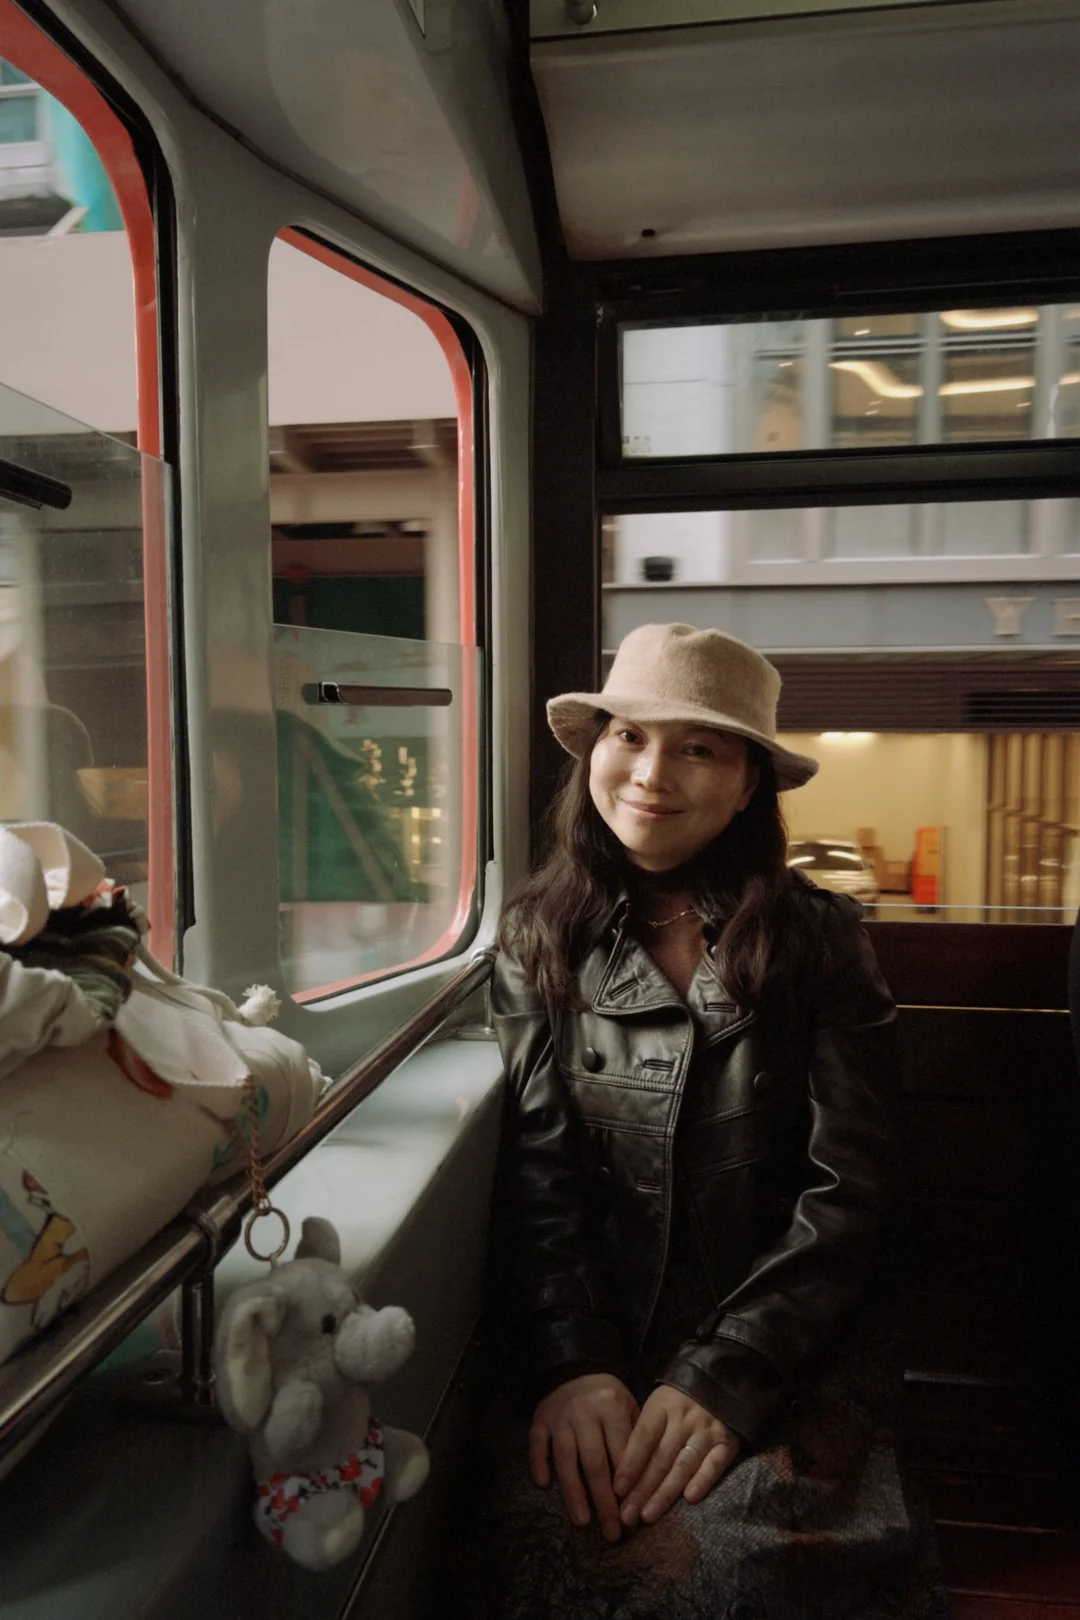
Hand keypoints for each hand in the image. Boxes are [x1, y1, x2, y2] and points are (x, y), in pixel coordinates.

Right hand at [530, 1373, 639, 1541]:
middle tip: (612, 1532)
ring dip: (574, 1493)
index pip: (621, 1452)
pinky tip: (544, 1485)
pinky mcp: (540, 1420)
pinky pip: (537, 1445)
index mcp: (611, 1407)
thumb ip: (636, 1440)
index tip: (632, 1515)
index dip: (627, 1485)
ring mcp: (560, 1417)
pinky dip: (539, 1464)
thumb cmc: (609, 1398)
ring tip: (582, 1521)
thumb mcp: (629, 1408)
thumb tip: (642, 1487)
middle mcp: (585, 1412)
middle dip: (604, 1501)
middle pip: (595, 1463)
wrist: (576, 1369)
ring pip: (566, 1459)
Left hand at [613, 1386, 739, 1526]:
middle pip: (660, 1458)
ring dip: (665, 1493)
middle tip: (627, 1515)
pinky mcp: (727, 1443)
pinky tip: (689, 1499)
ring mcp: (707, 1430)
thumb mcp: (657, 1407)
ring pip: (683, 1466)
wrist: (719, 1385)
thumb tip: (621, 1475)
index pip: (643, 1438)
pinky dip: (702, 1481)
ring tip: (648, 1515)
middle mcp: (684, 1419)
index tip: (617, 1490)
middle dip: (642, 1490)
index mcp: (662, 1407)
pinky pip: (714, 1465)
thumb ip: (643, 1435)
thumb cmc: (677, 1403)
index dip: (630, 1465)